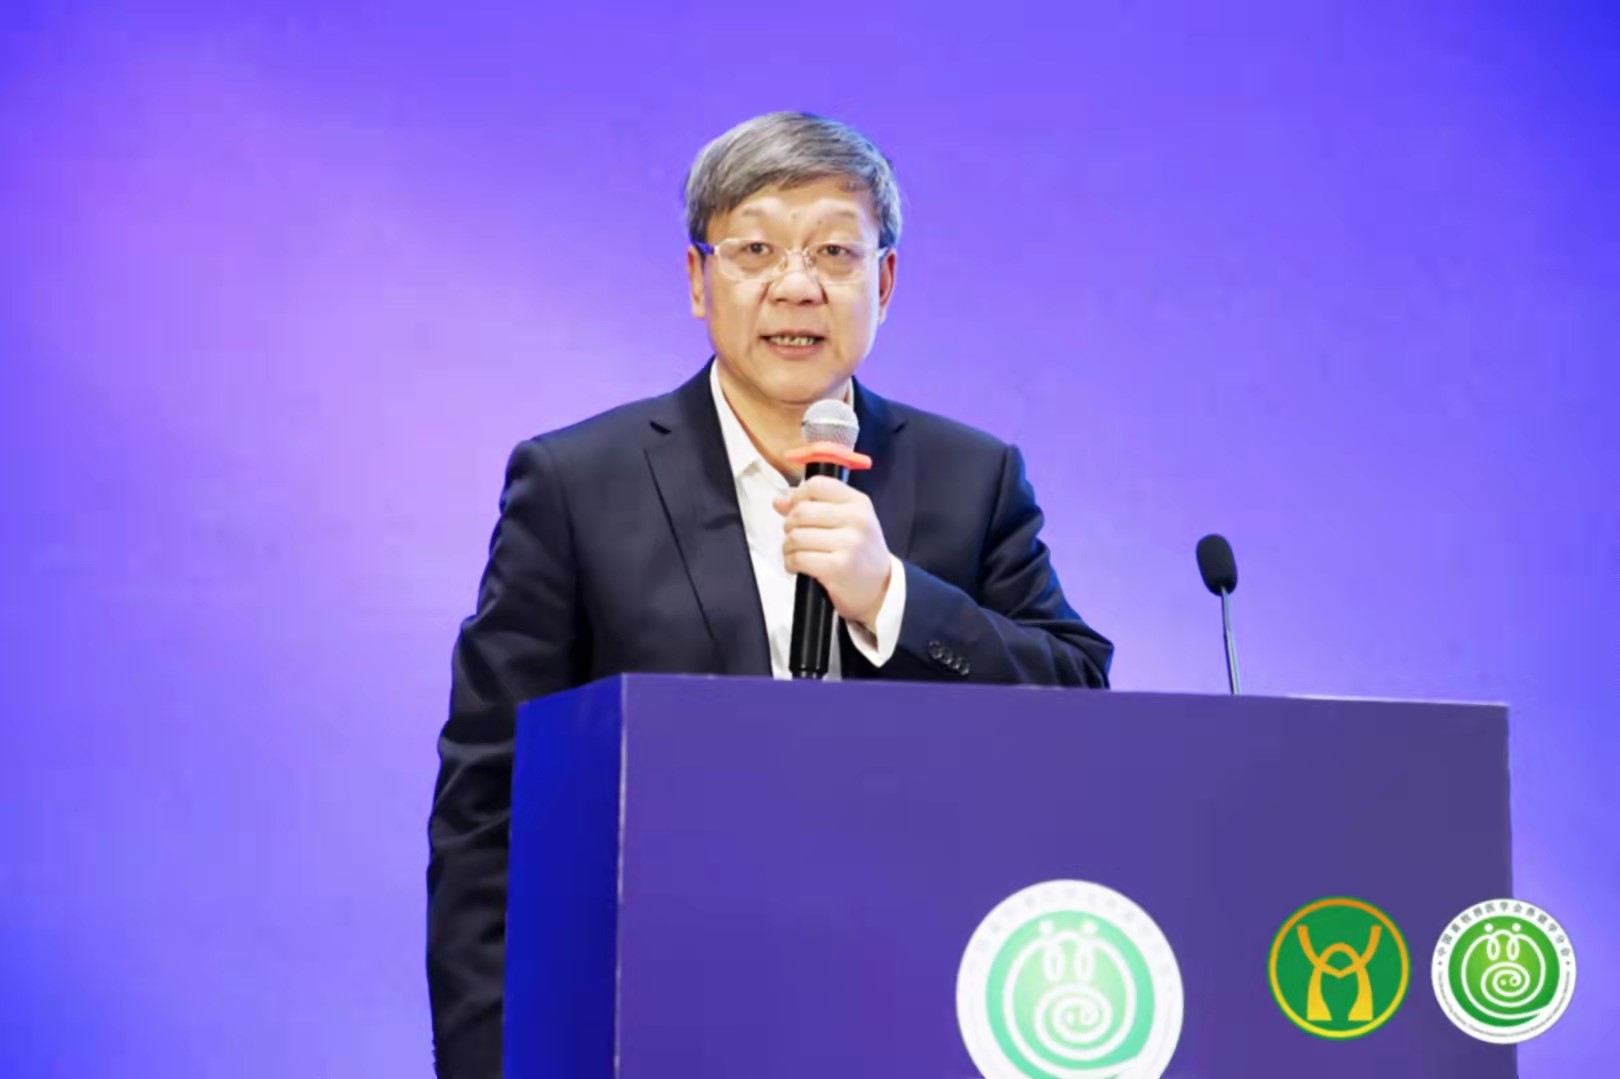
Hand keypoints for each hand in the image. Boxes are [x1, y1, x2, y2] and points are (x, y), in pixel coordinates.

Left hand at [774, 475, 892, 626]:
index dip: (798, 496)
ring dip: (788, 547)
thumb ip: (814, 506)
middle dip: (789, 525)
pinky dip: (790, 563)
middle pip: (801, 511)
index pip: (817, 485)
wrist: (880, 588)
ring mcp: (849, 544)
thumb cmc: (859, 552)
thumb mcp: (847, 522)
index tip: (795, 509)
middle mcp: (857, 519)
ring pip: (796, 536)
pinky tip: (797, 566)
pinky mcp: (838, 567)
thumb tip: (779, 501)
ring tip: (795, 553)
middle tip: (794, 536)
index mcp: (859, 502)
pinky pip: (798, 558)